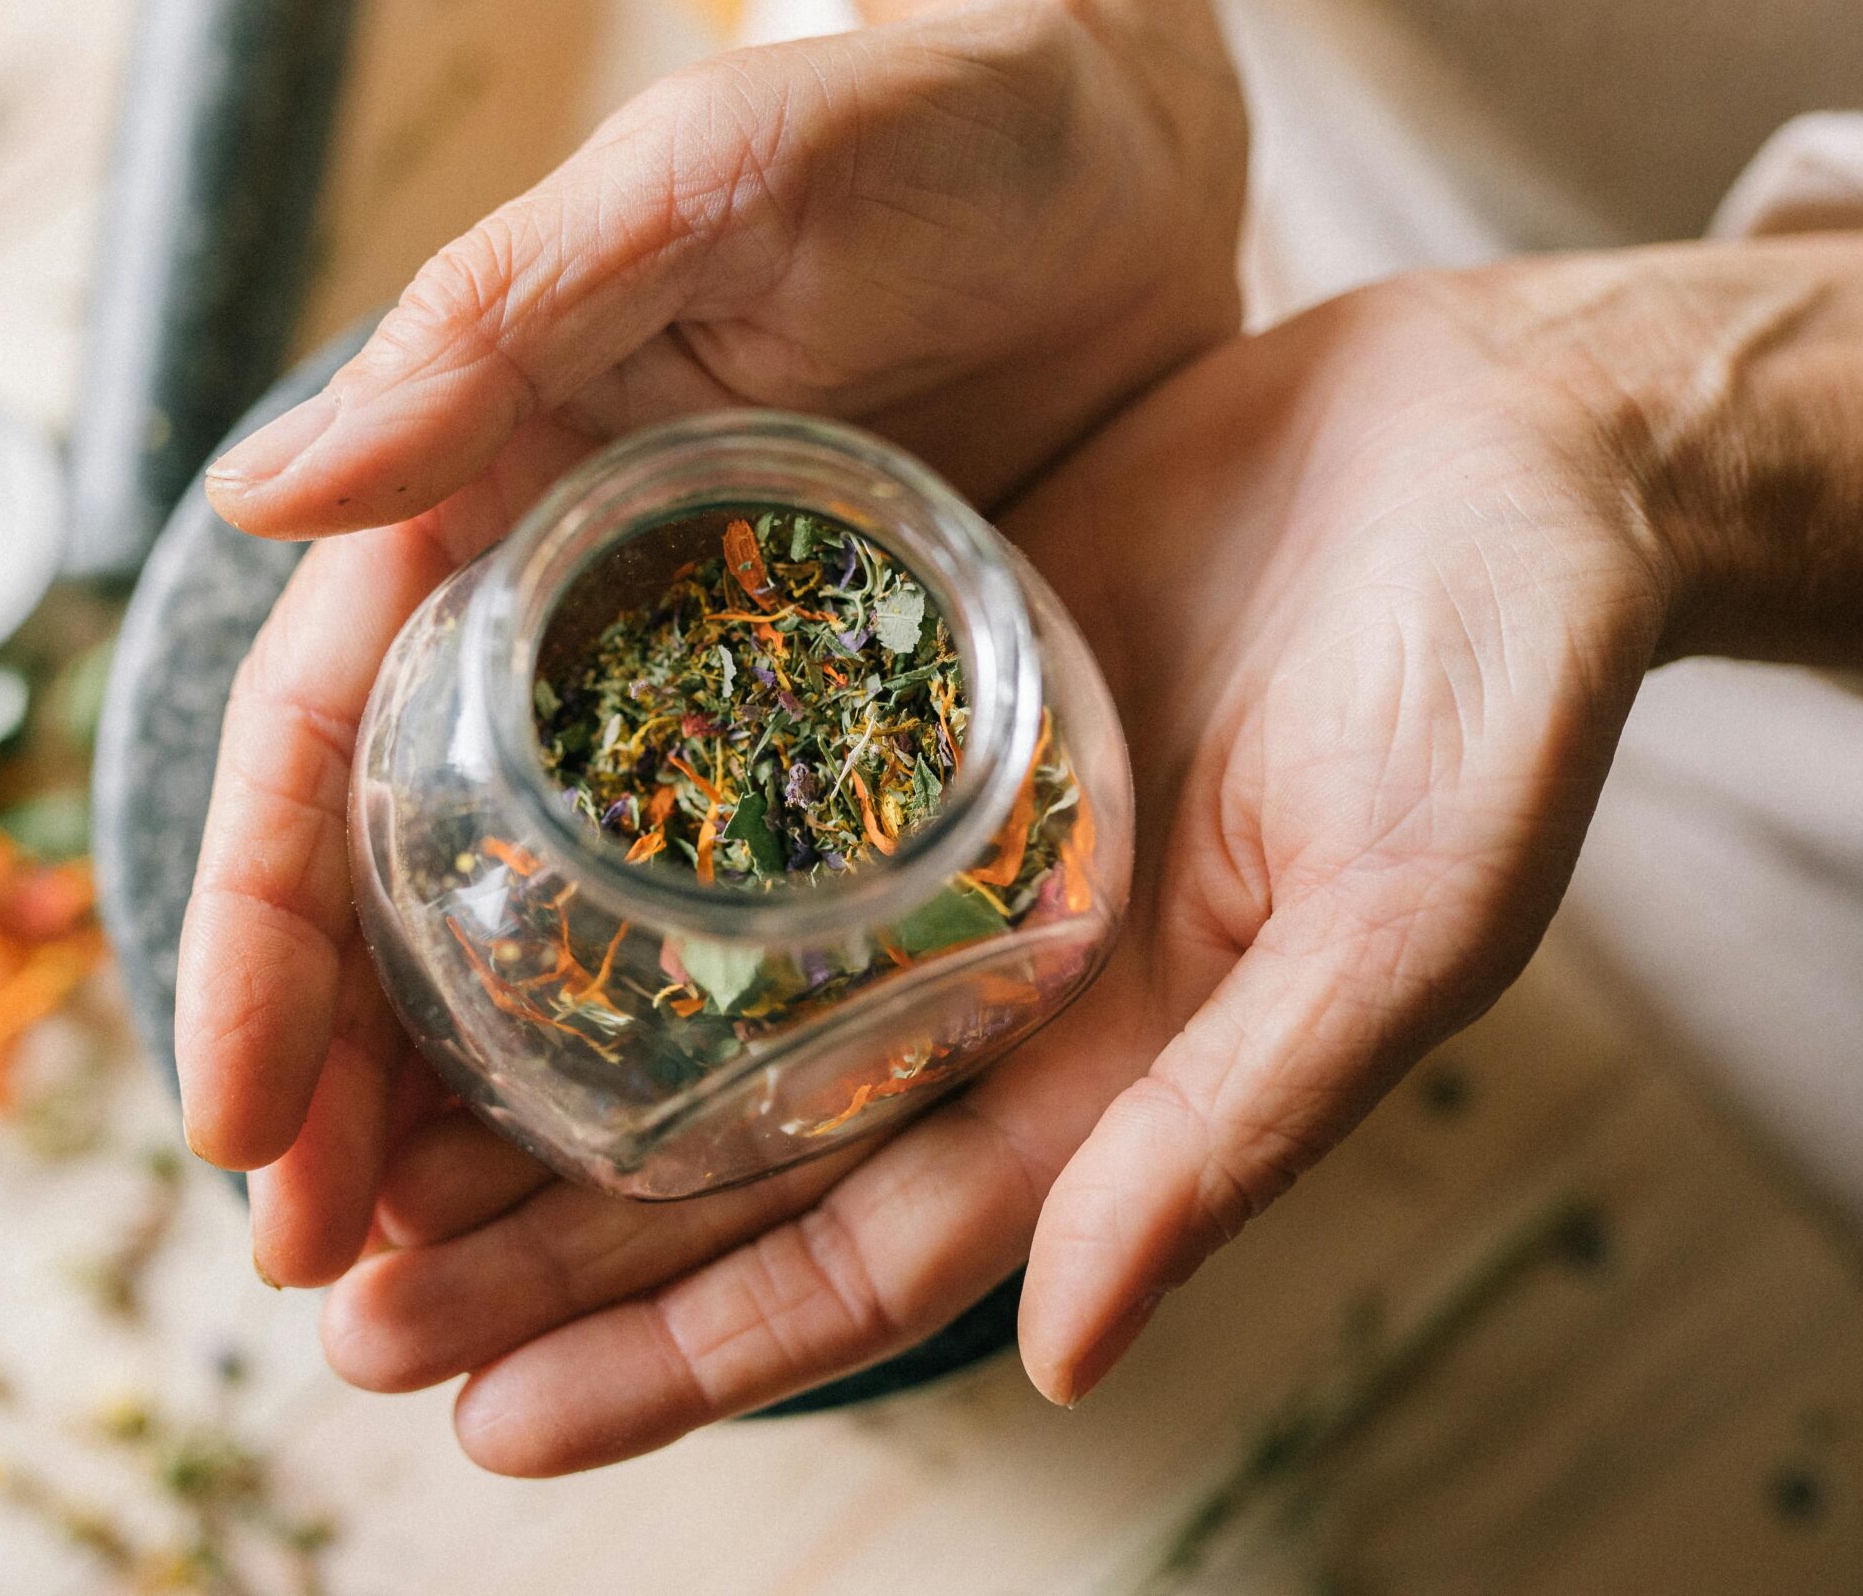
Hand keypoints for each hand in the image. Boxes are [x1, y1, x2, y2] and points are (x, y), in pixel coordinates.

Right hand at [177, 0, 1242, 1260]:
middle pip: (413, 889)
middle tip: (328, 1282)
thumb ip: (497, 322)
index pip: (320, 747)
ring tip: (452, 1303)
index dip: (260, 940)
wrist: (1122, 140)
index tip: (237, 1128)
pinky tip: (662, 1191)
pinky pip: (747, 931)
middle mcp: (570, 628)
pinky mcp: (851, 735)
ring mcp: (710, 699)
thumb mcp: (701, 192)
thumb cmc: (910, 128)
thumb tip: (263, 496)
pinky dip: (683, 1063)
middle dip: (349, 1087)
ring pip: (561, 944)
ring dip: (490, 1126)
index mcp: (488, 510)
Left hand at [300, 261, 1692, 1471]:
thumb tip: (1073, 1351)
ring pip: (691, 999)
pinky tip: (457, 880)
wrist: (1516, 443)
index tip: (487, 1419)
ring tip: (347, 1145)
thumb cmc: (1502, 680)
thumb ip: (1242, 1122)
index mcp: (1102, 1073)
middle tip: (347, 1306)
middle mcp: (991, 981)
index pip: (856, 1263)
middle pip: (731, 1159)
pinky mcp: (896, 682)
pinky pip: (711, 795)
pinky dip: (590, 860)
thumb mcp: (1400, 908)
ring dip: (527, 1080)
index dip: (677, 1356)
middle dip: (544, 1254)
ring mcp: (931, 835)